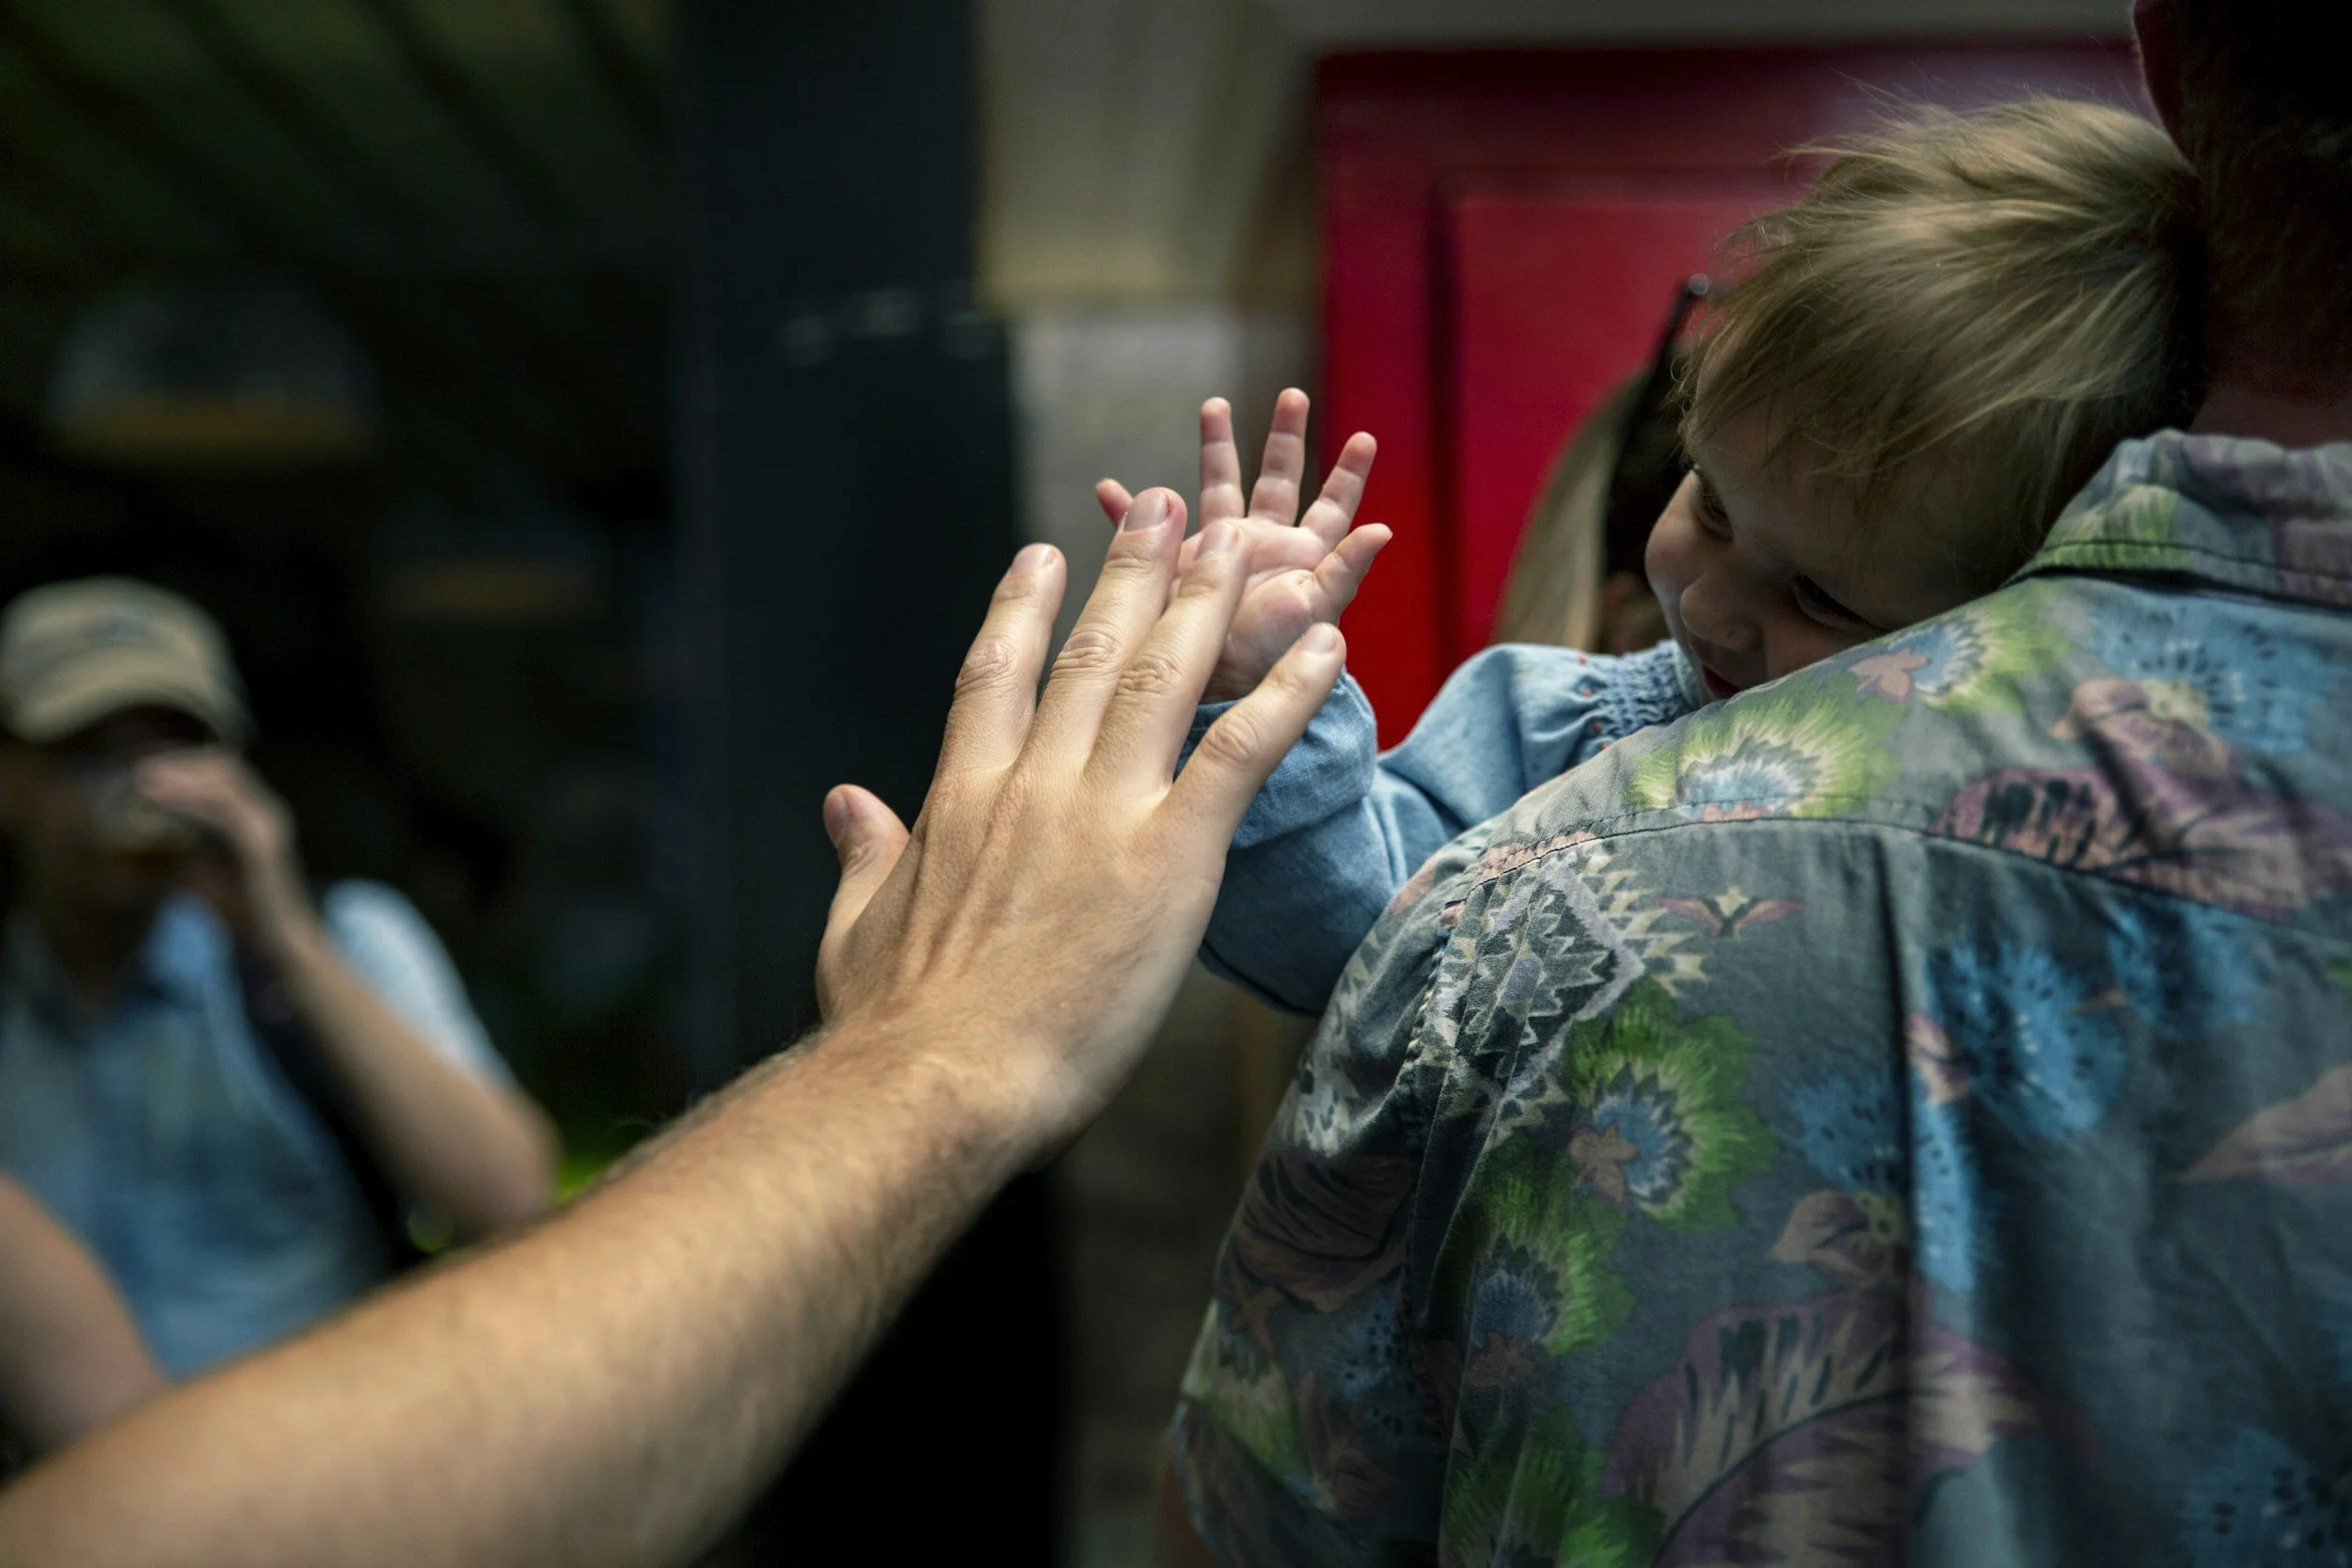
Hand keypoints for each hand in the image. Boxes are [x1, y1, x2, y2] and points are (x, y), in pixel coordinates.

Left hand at [136, 748, 317, 958]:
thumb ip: (186, 851)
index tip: (148, 769)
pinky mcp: (262, 844)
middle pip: (225, 768)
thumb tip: (147, 841)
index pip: (224, 773)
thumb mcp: (204, 872)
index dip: (187, 765)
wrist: (276, 941)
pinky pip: (224, 812)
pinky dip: (191, 803)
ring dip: (182, 777)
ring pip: (224, 784)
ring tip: (145, 780)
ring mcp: (268, 826)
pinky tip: (162, 804)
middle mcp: (267, 814)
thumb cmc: (242, 911)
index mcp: (257, 817)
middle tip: (141, 768)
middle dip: (181, 763)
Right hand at [815, 489, 1347, 1159]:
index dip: (1024, 606)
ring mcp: (1102, 812)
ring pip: (1164, 677)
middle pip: (1091, 650)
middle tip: (1167, 508)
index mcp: (961, 796)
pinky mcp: (1168, 858)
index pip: (995, 673)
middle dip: (1134, 569)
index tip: (1045, 553)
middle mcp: (1034, 782)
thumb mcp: (856, 926)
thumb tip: (845, 803)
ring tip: (1240, 538)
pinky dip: (1287, 696)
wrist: (934, 1083)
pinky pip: (1240, 755)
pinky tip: (1326, 648)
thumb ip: (865, 853)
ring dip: (1209, 600)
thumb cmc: (891, 1027)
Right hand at [1097, 389, 1387, 701]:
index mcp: (1301, 554)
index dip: (1349, 474)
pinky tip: (1109, 488)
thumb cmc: (1272, 659)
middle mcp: (1261, 546)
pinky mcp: (1178, 566)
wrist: (1213, 692)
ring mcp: (1219, 553)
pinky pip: (1149, 529)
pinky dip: (1127, 509)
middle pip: (1278, 480)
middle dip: (1285, 438)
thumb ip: (1345, 570)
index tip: (1366, 438)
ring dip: (1216, 448)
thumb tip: (1385, 530)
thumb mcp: (1315, 611)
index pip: (1333, 506)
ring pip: (1218, 487)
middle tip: (1294, 395)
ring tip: (1214, 405)